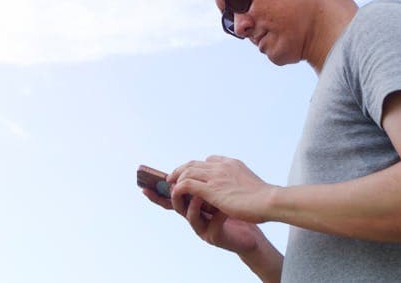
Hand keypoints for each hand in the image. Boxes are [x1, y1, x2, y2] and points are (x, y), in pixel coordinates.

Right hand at [141, 184, 267, 254]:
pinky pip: (210, 224)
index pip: (172, 198)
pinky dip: (214, 214)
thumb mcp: (219, 190)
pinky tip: (222, 208)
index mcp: (193, 205)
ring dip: (193, 202)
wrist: (257, 222)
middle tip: (171, 184)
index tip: (143, 186)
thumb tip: (196, 164)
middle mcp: (195, 217)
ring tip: (199, 194)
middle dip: (172, 195)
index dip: (157, 193)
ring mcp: (203, 228)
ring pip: (189, 215)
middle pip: (176, 206)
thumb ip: (206, 181)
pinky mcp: (215, 236)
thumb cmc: (238, 206)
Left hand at [169, 156, 275, 223]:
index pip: (209, 160)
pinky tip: (175, 194)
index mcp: (231, 163)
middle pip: (194, 163)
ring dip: (176, 177)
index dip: (198, 167)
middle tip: (173, 178)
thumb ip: (240, 181)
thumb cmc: (265, 197)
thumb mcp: (251, 183)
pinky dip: (178, 188)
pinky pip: (186, 184)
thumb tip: (239, 188)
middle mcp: (221, 166)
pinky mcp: (211, 189)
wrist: (270, 201)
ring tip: (170, 185)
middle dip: (182, 170)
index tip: (193, 174)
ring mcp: (215, 176)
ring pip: (187, 171)